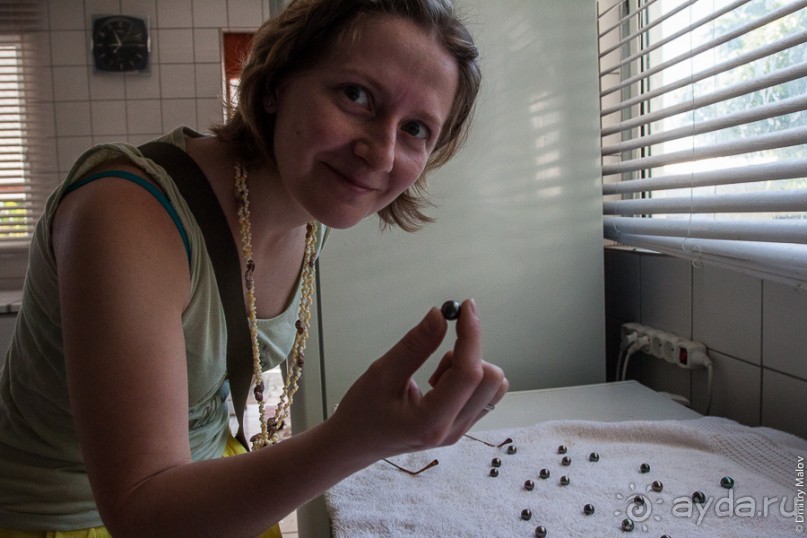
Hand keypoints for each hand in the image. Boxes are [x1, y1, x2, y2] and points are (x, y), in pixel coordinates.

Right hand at [330, 299, 508, 459]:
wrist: (355, 444)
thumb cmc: (362, 412)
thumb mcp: (381, 373)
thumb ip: (414, 345)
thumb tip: (440, 316)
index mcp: (430, 421)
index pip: (468, 374)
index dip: (471, 335)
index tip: (467, 307)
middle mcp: (453, 430)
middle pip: (491, 380)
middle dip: (469, 353)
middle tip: (437, 352)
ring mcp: (460, 430)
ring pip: (493, 387)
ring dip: (471, 367)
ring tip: (436, 373)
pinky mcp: (461, 426)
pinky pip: (485, 394)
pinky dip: (469, 378)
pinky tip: (440, 382)